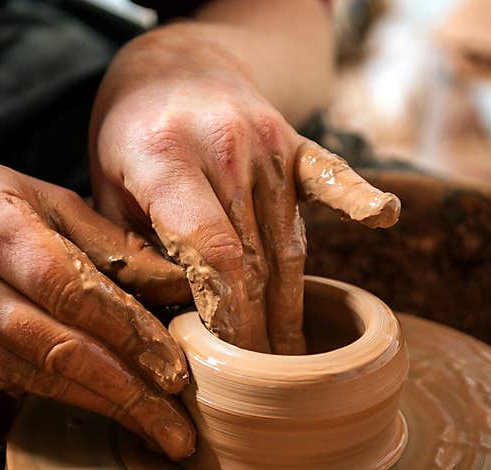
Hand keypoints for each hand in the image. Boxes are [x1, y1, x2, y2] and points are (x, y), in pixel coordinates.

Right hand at [0, 157, 195, 458]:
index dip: (132, 337)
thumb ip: (107, 242)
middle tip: (180, 433)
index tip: (179, 375)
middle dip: (129, 396)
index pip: (74, 292)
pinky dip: (61, 394)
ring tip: (155, 429)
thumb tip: (176, 287)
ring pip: (37, 379)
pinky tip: (100, 402)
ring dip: (103, 406)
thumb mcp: (40, 196)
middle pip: (58, 350)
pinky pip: (10, 384)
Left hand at [90, 29, 399, 354]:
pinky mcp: (295, 143)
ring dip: (291, 304)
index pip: (210, 249)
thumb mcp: (106, 188)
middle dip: (259, 327)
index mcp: (166, 157)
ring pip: (288, 240)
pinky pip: (332, 176)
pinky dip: (358, 198)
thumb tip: (162, 318)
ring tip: (294, 358)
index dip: (226, 310)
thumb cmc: (131, 139)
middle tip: (263, 384)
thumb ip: (131, 248)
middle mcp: (225, 146)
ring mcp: (267, 141)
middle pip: (255, 256)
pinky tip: (384, 217)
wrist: (173, 65)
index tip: (231, 359)